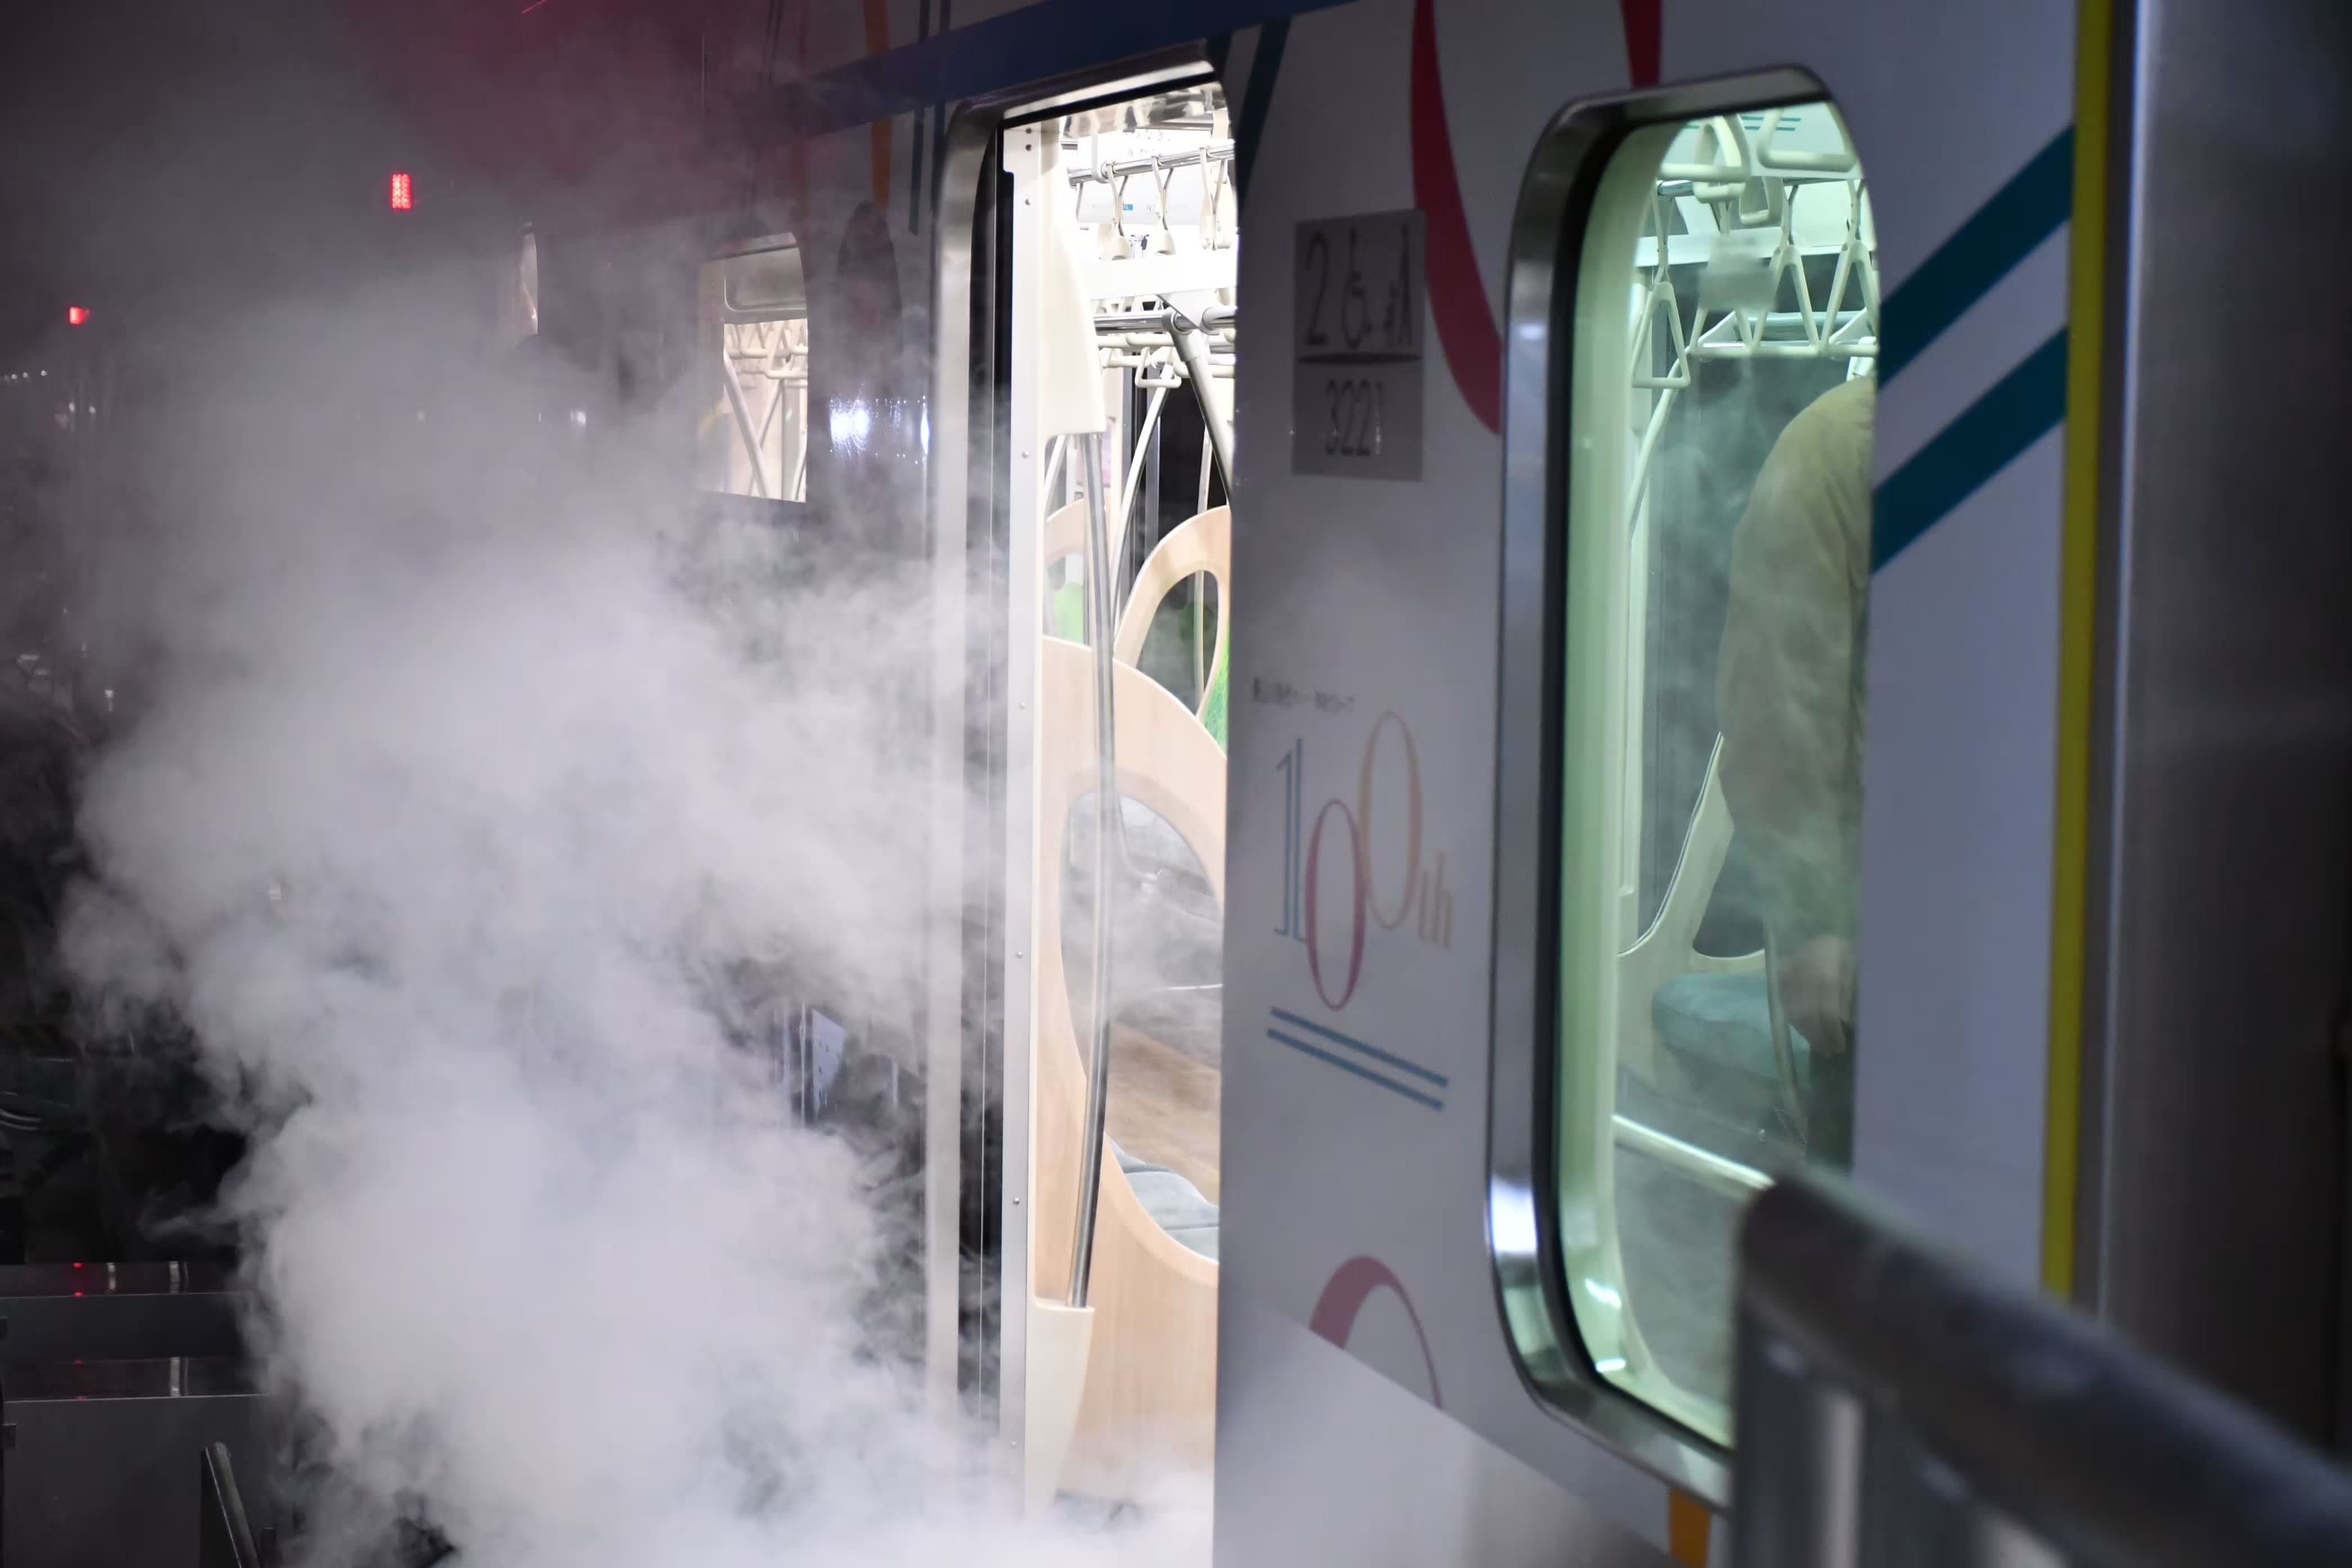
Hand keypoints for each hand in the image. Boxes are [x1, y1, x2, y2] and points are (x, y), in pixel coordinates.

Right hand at [1778, 935, 1854, 1057]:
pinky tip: (1806, 1030)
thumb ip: (1848, 995)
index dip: (1832, 1032)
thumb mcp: (1857, 972)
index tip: (1839, 1048)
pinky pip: (1784, 1003)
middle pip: (1808, 1014)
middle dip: (1818, 1037)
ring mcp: (1790, 972)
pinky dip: (1795, 1020)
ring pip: (1794, 1010)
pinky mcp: (1781, 973)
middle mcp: (1806, 973)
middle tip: (1827, 1053)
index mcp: (1828, 972)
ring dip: (1805, 1032)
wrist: (1829, 938)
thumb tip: (1843, 1022)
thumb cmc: (1850, 956)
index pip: (1827, 1011)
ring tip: (1818, 1046)